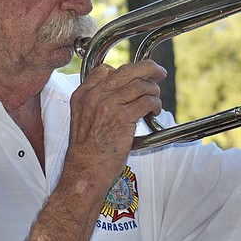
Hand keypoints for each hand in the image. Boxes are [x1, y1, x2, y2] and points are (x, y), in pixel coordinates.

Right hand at [65, 60, 165, 195]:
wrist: (85, 172)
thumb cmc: (87, 153)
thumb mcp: (81, 120)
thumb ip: (95, 103)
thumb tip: (120, 92)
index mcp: (82, 95)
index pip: (106, 69)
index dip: (126, 71)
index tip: (136, 75)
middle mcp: (94, 96)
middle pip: (127, 70)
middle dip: (148, 68)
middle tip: (159, 72)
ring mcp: (108, 105)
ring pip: (140, 85)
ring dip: (153, 91)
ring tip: (155, 102)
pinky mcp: (122, 118)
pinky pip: (146, 101)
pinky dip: (154, 104)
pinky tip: (154, 112)